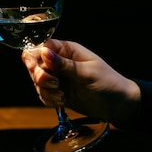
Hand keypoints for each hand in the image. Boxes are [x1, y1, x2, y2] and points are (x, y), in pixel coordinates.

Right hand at [21, 39, 139, 123]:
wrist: (117, 105)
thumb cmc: (108, 82)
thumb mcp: (87, 72)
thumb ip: (64, 64)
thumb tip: (44, 52)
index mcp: (67, 51)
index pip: (42, 47)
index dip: (34, 56)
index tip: (35, 67)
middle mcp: (59, 63)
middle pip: (36, 65)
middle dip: (41, 77)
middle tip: (56, 84)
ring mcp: (58, 78)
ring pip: (37, 82)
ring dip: (46, 91)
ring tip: (62, 96)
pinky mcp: (57, 92)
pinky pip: (43, 95)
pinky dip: (49, 100)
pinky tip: (62, 101)